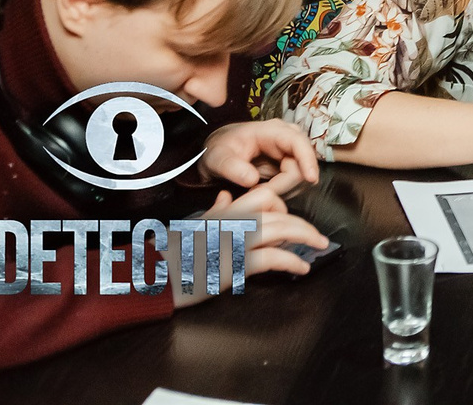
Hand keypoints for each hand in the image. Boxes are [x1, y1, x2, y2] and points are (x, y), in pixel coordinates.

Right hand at [175, 166, 329, 305]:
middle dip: (304, 225)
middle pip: (279, 212)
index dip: (282, 207)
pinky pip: (273, 257)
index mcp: (226, 211)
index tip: (289, 221)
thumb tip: (227, 197)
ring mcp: (236, 241)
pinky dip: (292, 261)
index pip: (264, 196)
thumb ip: (215, 211)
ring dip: (306, 238)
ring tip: (318, 247)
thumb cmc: (173, 253)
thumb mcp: (194, 225)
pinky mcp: (235, 264)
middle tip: (318, 237)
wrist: (154, 276)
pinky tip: (301, 267)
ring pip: (281, 229)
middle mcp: (233, 221)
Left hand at [201, 119, 319, 190]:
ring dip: (282, 189)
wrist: (220, 153)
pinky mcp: (289, 165)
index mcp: (272, 130)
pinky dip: (281, 191)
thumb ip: (231, 167)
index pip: (298, 142)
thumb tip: (252, 179)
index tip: (311, 179)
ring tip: (255, 191)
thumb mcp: (218, 157)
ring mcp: (290, 152)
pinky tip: (262, 191)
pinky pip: (294, 182)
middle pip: (301, 164)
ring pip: (300, 176)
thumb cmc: (220, 150)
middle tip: (256, 193)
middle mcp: (286, 139)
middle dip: (284, 184)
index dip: (308, 160)